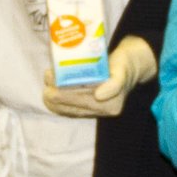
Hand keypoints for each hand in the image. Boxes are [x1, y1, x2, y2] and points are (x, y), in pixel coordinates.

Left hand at [43, 36, 157, 117]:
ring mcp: (97, 112)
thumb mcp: (122, 69)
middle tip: (46, 83)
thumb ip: (115, 83)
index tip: (51, 84)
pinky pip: (72, 110)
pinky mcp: (91, 109)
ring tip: (46, 87)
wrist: (130, 66)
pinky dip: (59, 104)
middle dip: (56, 97)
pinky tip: (51, 96)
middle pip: (73, 107)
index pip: (81, 101)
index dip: (64, 94)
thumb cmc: (124, 64)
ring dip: (54, 102)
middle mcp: (103, 112)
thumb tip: (99, 95)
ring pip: (70, 110)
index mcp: (111, 106)